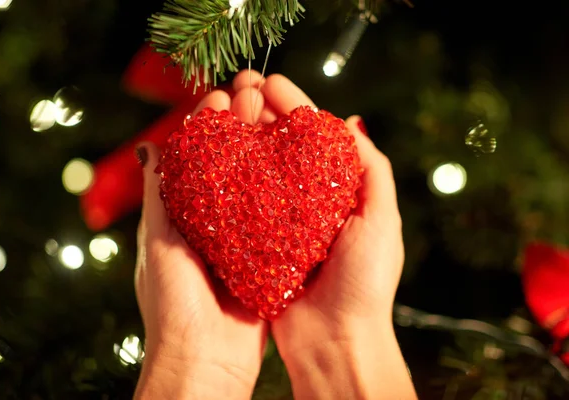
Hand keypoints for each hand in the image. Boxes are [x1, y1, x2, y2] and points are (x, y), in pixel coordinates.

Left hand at [133, 89, 268, 398]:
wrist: (205, 361)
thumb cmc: (173, 302)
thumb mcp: (158, 243)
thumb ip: (160, 195)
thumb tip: (150, 148)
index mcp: (184, 217)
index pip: (198, 158)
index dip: (209, 124)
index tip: (222, 94)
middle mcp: (216, 223)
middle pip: (231, 163)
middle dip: (242, 126)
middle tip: (256, 91)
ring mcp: (245, 238)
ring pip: (257, 184)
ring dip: (266, 148)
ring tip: (279, 112)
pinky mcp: (269, 256)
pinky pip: (280, 218)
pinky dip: (288, 189)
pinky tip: (302, 160)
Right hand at [233, 71, 415, 398]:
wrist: (335, 343)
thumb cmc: (365, 283)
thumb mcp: (382, 220)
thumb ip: (372, 170)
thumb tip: (351, 121)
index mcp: (338, 193)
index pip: (314, 137)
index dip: (294, 105)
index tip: (270, 81)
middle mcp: (307, 203)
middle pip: (281, 148)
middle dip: (261, 115)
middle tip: (238, 87)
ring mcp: (278, 222)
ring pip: (257, 171)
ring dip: (241, 139)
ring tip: (221, 112)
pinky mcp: (255, 244)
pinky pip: (238, 205)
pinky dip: (226, 179)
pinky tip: (211, 156)